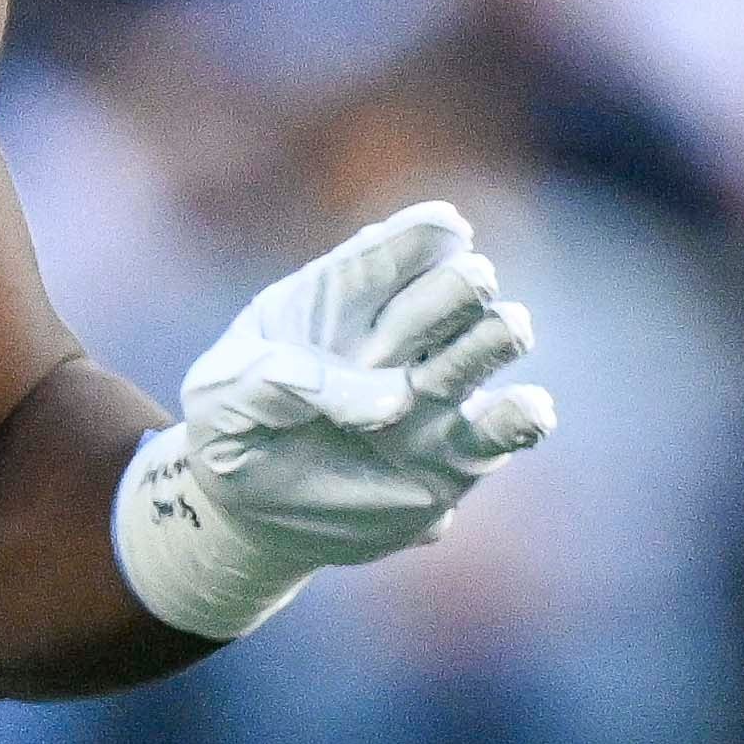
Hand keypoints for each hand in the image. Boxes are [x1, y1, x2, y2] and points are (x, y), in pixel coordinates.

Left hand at [109, 195, 558, 642]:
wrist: (246, 513)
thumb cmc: (230, 435)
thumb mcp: (218, 401)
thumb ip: (274, 382)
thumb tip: (387, 403)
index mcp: (342, 298)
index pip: (396, 247)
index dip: (420, 235)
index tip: (445, 231)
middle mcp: (402, 335)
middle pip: (456, 285)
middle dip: (461, 285)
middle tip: (445, 301)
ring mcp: (435, 392)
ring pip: (494, 342)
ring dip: (498, 336)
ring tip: (494, 339)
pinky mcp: (457, 456)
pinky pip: (508, 428)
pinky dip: (526, 416)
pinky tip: (525, 410)